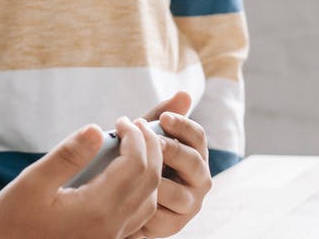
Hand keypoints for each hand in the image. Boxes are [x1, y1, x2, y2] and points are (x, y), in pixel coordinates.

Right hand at [0, 117, 162, 238]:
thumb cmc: (11, 224)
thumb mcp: (32, 183)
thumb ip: (67, 157)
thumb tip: (96, 130)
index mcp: (96, 209)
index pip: (135, 165)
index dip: (135, 137)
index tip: (122, 120)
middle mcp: (111, 226)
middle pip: (150, 182)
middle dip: (150, 148)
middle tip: (136, 126)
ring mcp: (111, 238)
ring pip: (150, 202)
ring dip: (150, 170)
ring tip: (137, 147)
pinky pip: (139, 217)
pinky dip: (143, 192)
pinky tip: (128, 179)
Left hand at [131, 91, 213, 237]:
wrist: (119, 199)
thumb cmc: (136, 161)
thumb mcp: (145, 138)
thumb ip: (161, 117)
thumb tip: (185, 93)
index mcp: (194, 153)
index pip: (198, 136)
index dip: (183, 125)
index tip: (163, 118)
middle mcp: (199, 179)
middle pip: (193, 162)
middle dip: (172, 151)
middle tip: (152, 144)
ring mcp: (189, 204)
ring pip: (180, 194)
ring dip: (159, 183)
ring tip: (137, 173)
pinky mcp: (174, 226)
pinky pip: (164, 218)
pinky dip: (148, 209)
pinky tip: (129, 199)